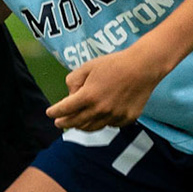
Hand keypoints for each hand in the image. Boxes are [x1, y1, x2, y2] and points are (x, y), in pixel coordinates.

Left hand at [46, 42, 170, 130]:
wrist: (143, 67)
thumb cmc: (113, 64)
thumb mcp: (87, 67)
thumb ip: (73, 81)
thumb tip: (71, 96)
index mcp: (88, 96)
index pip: (65, 109)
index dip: (54, 112)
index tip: (49, 114)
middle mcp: (100, 109)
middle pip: (76, 122)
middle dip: (65, 123)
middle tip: (59, 123)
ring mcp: (114, 116)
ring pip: (93, 127)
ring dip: (81, 126)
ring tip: (76, 124)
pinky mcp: (127, 118)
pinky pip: (110, 124)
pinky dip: (102, 122)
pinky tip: (99, 117)